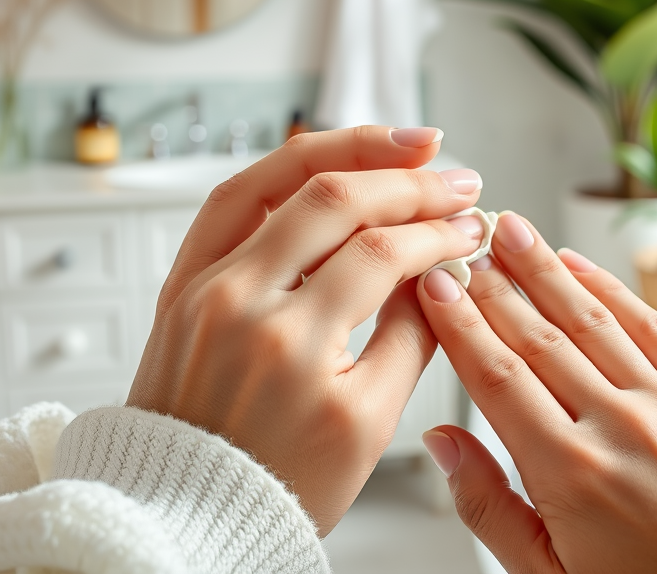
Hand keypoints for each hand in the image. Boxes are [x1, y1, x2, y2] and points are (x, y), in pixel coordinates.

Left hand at [128, 126, 486, 534]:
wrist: (188, 513)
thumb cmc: (278, 484)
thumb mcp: (369, 425)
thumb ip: (412, 337)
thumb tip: (440, 271)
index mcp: (293, 345)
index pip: (383, 254)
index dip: (439, 233)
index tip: (472, 230)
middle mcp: (240, 301)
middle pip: (336, 201)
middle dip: (410, 181)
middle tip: (458, 180)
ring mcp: (203, 284)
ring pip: (280, 180)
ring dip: (351, 150)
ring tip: (407, 144)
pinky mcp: (184, 280)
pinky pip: (233, 199)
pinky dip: (284, 169)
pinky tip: (329, 159)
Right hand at [417, 212, 656, 573]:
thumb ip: (492, 508)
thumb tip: (445, 444)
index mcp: (572, 475)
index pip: (495, 375)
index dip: (458, 323)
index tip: (436, 286)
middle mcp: (623, 429)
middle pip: (538, 336)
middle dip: (494, 285)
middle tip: (465, 247)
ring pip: (593, 319)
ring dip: (546, 269)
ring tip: (513, 232)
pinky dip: (614, 291)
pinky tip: (583, 267)